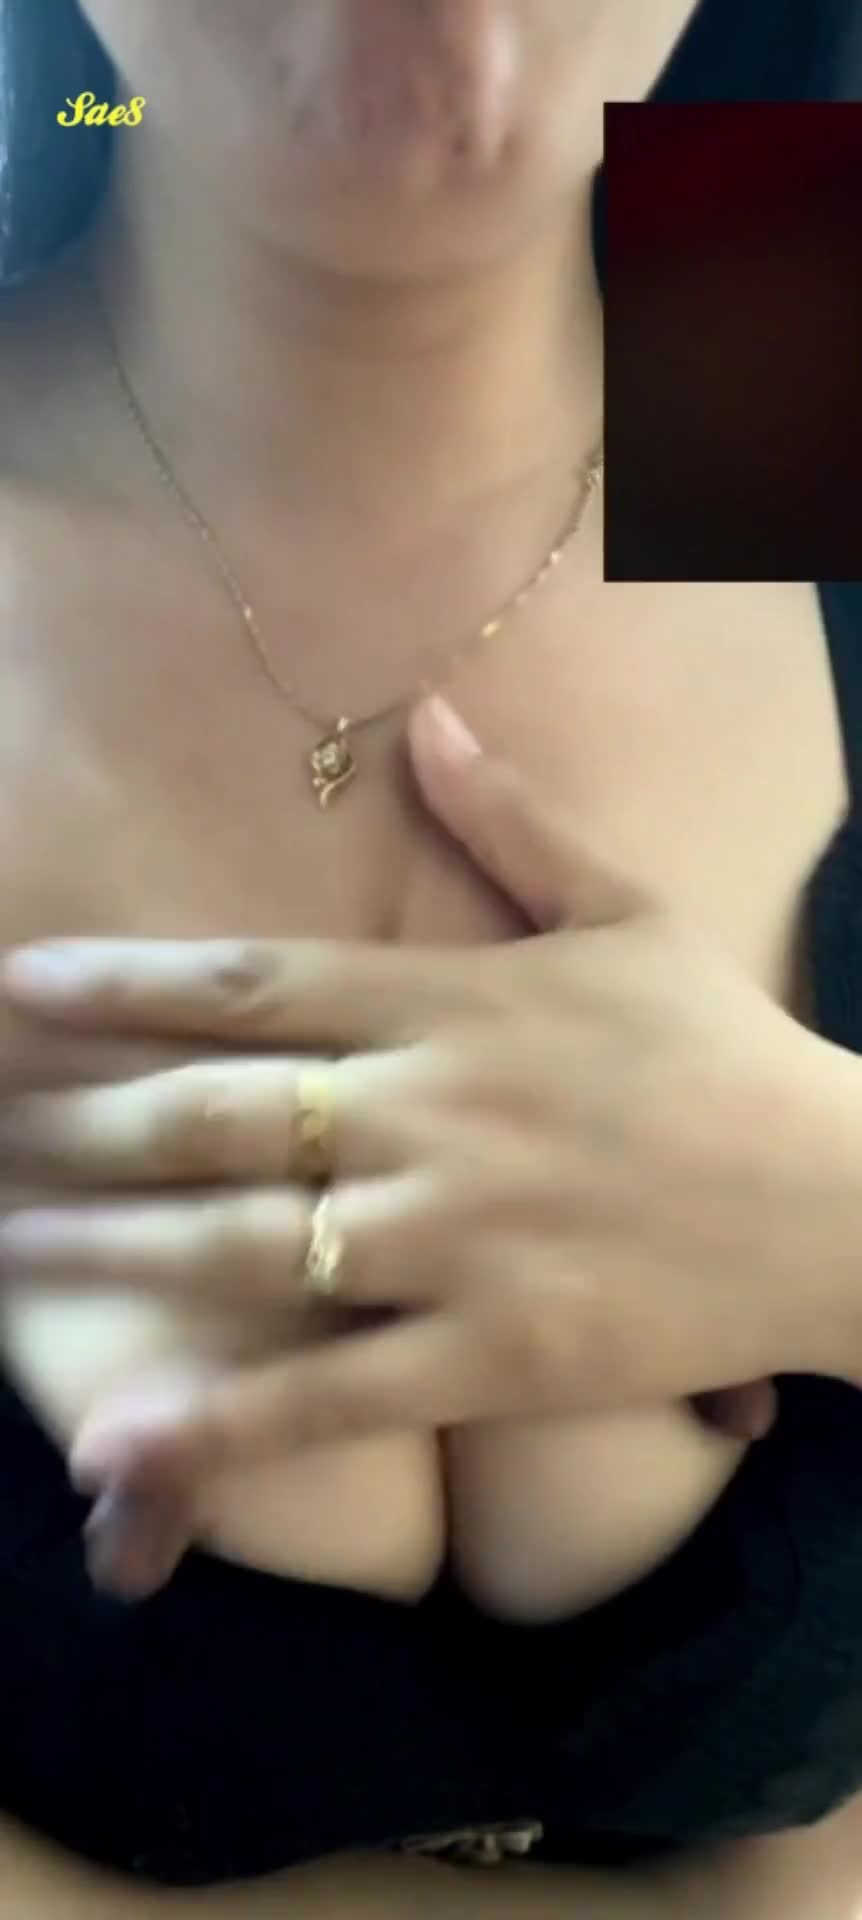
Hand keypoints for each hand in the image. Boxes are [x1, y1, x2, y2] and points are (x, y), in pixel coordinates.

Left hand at [0, 695, 818, 1518]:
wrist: (842, 1204)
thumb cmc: (725, 1055)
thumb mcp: (630, 911)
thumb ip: (513, 820)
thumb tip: (428, 717)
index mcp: (457, 1005)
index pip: (256, 985)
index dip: (126, 984)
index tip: (22, 984)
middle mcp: (433, 1113)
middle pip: (218, 1111)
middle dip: (83, 1119)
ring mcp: (456, 1237)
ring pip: (243, 1244)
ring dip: (110, 1246)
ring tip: (10, 1240)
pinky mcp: (493, 1353)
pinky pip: (331, 1393)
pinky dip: (218, 1422)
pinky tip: (116, 1444)